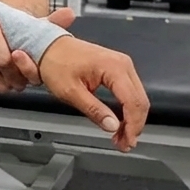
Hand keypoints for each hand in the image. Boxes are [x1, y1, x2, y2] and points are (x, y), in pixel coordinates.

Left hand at [0, 7, 75, 92]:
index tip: (17, 51)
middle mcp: (18, 83)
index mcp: (36, 74)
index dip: (24, 64)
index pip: (32, 74)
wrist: (8, 40)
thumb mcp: (41, 30)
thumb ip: (55, 23)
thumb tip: (68, 14)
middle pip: (3, 63)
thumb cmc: (25, 37)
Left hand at [37, 36, 149, 151]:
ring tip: (121, 137)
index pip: (133, 102)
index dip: (133, 126)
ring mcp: (122, 64)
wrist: (49, 45)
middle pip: (140, 101)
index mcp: (113, 67)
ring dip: (132, 119)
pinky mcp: (118, 68)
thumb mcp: (70, 91)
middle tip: (124, 144)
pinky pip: (130, 92)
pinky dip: (128, 109)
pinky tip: (120, 122)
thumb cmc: (55, 63)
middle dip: (134, 126)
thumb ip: (94, 110)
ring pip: (138, 98)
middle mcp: (123, 64)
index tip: (127, 142)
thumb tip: (113, 126)